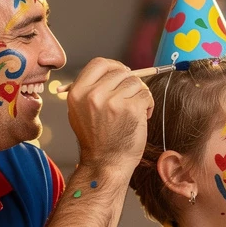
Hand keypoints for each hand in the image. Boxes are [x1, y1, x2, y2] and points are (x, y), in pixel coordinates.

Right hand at [66, 58, 153, 177]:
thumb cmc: (97, 140)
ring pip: (136, 82)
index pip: (99, 63)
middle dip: (130, 83)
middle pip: (120, 71)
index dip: (114, 66)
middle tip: (130, 98)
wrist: (106, 163)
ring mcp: (112, 101)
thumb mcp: (80, 112)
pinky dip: (148, 104)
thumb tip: (112, 72)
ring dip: (140, 95)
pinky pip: (146, 94)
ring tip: (135, 111)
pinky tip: (142, 116)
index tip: (122, 74)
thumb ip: (90, 90)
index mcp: (78, 92)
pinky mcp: (130, 108)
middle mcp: (93, 94)